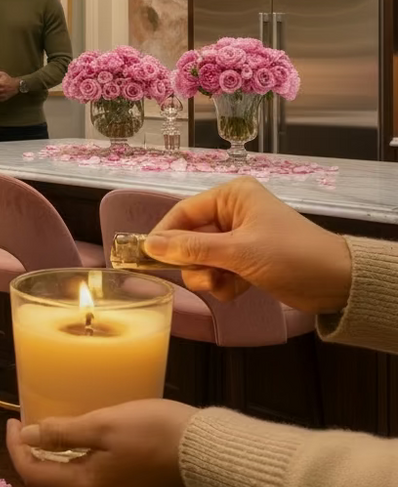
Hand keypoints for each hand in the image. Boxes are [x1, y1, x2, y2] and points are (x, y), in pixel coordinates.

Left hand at [5, 401, 196, 486]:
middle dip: (38, 450)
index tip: (14, 421)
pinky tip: (95, 436)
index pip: (34, 474)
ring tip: (61, 423)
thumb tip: (27, 437)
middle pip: (55, 479)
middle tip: (33, 419)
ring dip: (62, 454)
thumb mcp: (104, 425)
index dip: (16, 448)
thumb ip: (63, 432)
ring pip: (78, 478)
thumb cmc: (156, 434)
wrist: (213, 456)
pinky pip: (101, 477)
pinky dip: (86, 458)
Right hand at [145, 177, 351, 311]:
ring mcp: (239, 237)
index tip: (149, 257)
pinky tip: (239, 290)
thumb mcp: (238, 252)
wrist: (338, 282)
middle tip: (205, 277)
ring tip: (225, 285)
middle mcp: (233, 213)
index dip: (165, 236)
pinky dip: (222, 284)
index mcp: (232, 196)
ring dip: (208, 277)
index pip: (183, 213)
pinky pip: (217, 271)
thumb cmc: (292, 256)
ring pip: (201, 259)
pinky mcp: (246, 260)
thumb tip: (149, 245)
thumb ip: (191, 249)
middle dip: (195, 263)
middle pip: (190, 238)